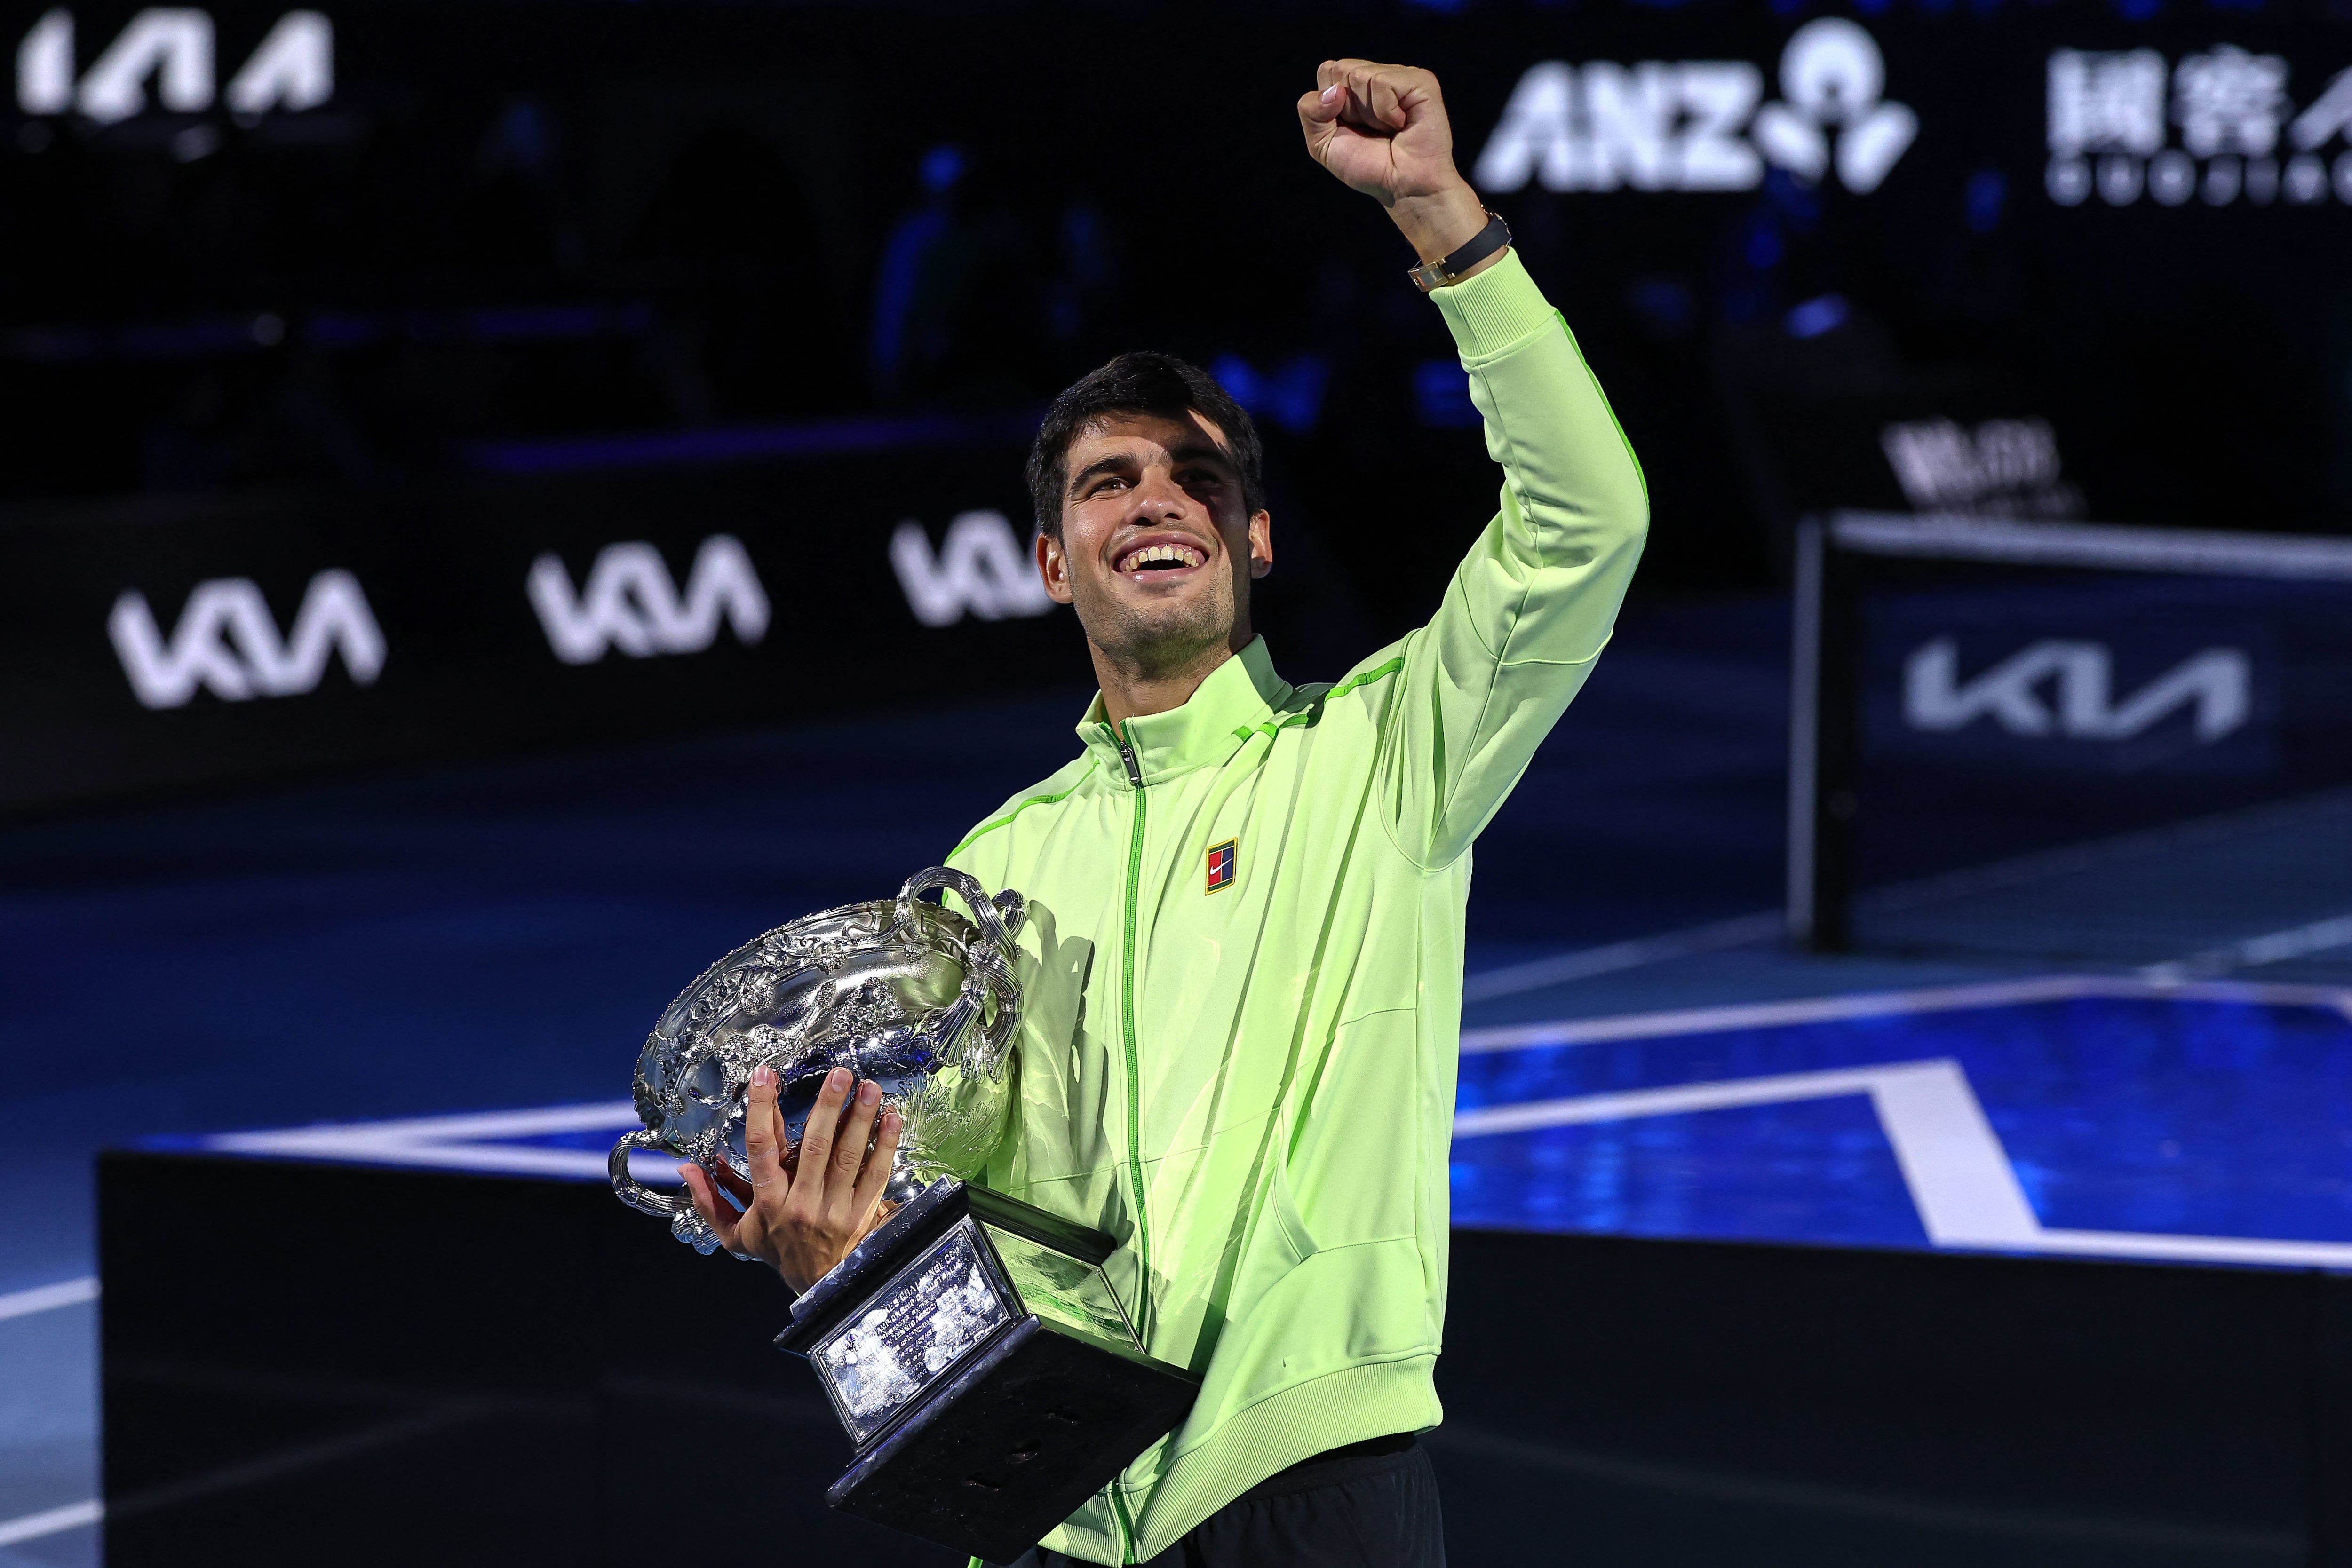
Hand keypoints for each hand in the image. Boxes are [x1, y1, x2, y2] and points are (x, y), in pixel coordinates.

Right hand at [680, 1064, 903, 1293]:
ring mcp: (835, 1209)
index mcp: (768, 1203)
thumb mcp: (735, 1234)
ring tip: (870, 1087)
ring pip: (849, 1157)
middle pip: (816, 1147)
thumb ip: (710, 1200)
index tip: (765, 1076)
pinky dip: (886, 1146)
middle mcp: (802, 1204)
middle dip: (828, 1106)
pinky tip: (893, 1119)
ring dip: (861, 1119)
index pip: (761, 1149)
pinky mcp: (863, 1215)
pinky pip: (876, 1175)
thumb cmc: (777, 1251)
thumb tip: (686, 1167)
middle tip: (840, 1074)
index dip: (762, 1110)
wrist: (817, 1288)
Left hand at [1297, 59, 1492, 269]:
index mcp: (1356, 85)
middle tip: (1372, 129)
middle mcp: (1378, 75)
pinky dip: (1385, 112)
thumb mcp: (1323, 145)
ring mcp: (1400, 75)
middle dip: (1348, 108)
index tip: (1350, 127)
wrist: (1402, 188)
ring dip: (1369, 114)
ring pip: (1360, 76)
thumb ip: (1310, 112)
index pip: (1327, 70)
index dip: (1330, 105)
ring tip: (1389, 129)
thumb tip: (1333, 90)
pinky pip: (1382, 82)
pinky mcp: (1420, 81)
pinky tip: (1401, 124)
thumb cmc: (1369, 167)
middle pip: (1340, 69)